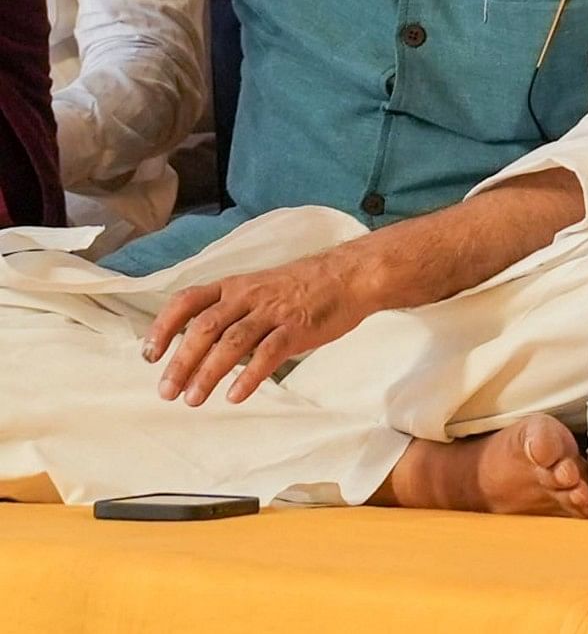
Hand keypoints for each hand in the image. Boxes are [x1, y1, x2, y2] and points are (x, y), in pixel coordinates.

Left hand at [142, 241, 392, 403]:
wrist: (351, 275)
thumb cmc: (303, 287)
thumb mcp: (258, 289)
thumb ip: (230, 312)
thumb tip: (197, 348)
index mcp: (233, 286)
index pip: (187, 302)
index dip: (163, 328)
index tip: (149, 356)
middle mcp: (248, 297)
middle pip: (204, 328)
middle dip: (181, 362)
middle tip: (167, 392)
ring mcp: (273, 312)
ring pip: (232, 342)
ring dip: (208, 373)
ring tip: (193, 400)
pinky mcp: (298, 327)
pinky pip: (268, 353)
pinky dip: (249, 376)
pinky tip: (236, 395)